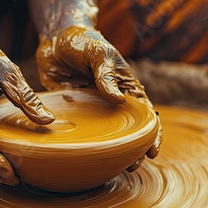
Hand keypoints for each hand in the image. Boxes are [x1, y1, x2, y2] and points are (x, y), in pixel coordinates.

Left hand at [36, 25, 160, 170]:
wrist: (55, 39)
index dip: (153, 135)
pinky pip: (81, 132)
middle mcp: (112, 103)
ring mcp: (92, 110)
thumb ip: (107, 75)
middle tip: (132, 166)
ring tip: (111, 168)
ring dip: (110, 152)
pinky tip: (83, 158)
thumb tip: (118, 100)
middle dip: (134, 151)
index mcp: (126, 88)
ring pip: (106, 137)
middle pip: (128, 132)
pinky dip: (84, 145)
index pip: (146, 116)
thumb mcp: (99, 53)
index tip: (152, 152)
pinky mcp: (73, 112)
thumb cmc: (84, 41)